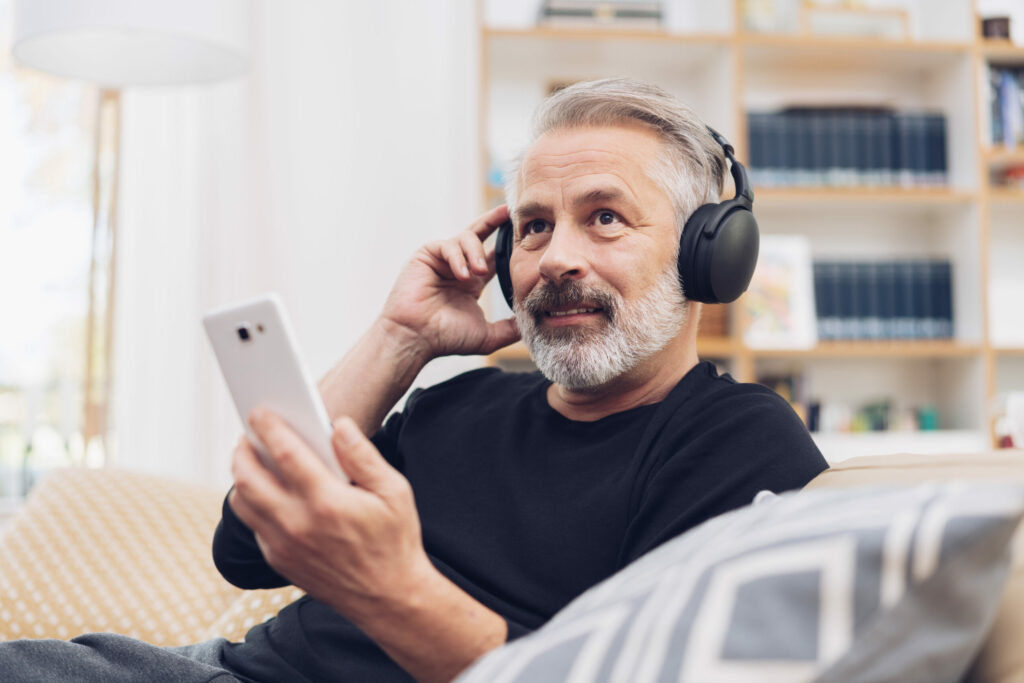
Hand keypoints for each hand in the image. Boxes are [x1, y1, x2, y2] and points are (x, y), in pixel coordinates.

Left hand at [229, 409, 433, 619]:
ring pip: (243, 503)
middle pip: (248, 478)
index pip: (286, 454)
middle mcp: (298, 525)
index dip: (269, 428)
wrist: (389, 598)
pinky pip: (254, 525)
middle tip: (249, 434)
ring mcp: (284, 546)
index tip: (260, 411)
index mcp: (327, 502)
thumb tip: (338, 425)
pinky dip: (253, 503)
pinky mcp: (279, 561)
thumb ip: (363, 455)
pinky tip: (267, 491)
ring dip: (241, 476)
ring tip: (252, 459)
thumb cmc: (395, 541)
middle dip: (243, 450)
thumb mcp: (394, 492)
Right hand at [380, 204, 519, 358]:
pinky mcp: (426, 255)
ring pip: (466, 238)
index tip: (524, 234)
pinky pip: (447, 245)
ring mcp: (442, 260)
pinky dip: (458, 258)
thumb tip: (533, 324)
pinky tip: (462, 275)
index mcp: (472, 282)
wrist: (416, 338)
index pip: (492, 255)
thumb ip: (509, 328)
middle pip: (478, 234)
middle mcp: (458, 267)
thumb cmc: (446, 338)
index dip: (506, 243)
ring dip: (475, 252)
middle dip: (494, 221)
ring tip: (478, 272)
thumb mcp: (487, 335)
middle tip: (509, 212)